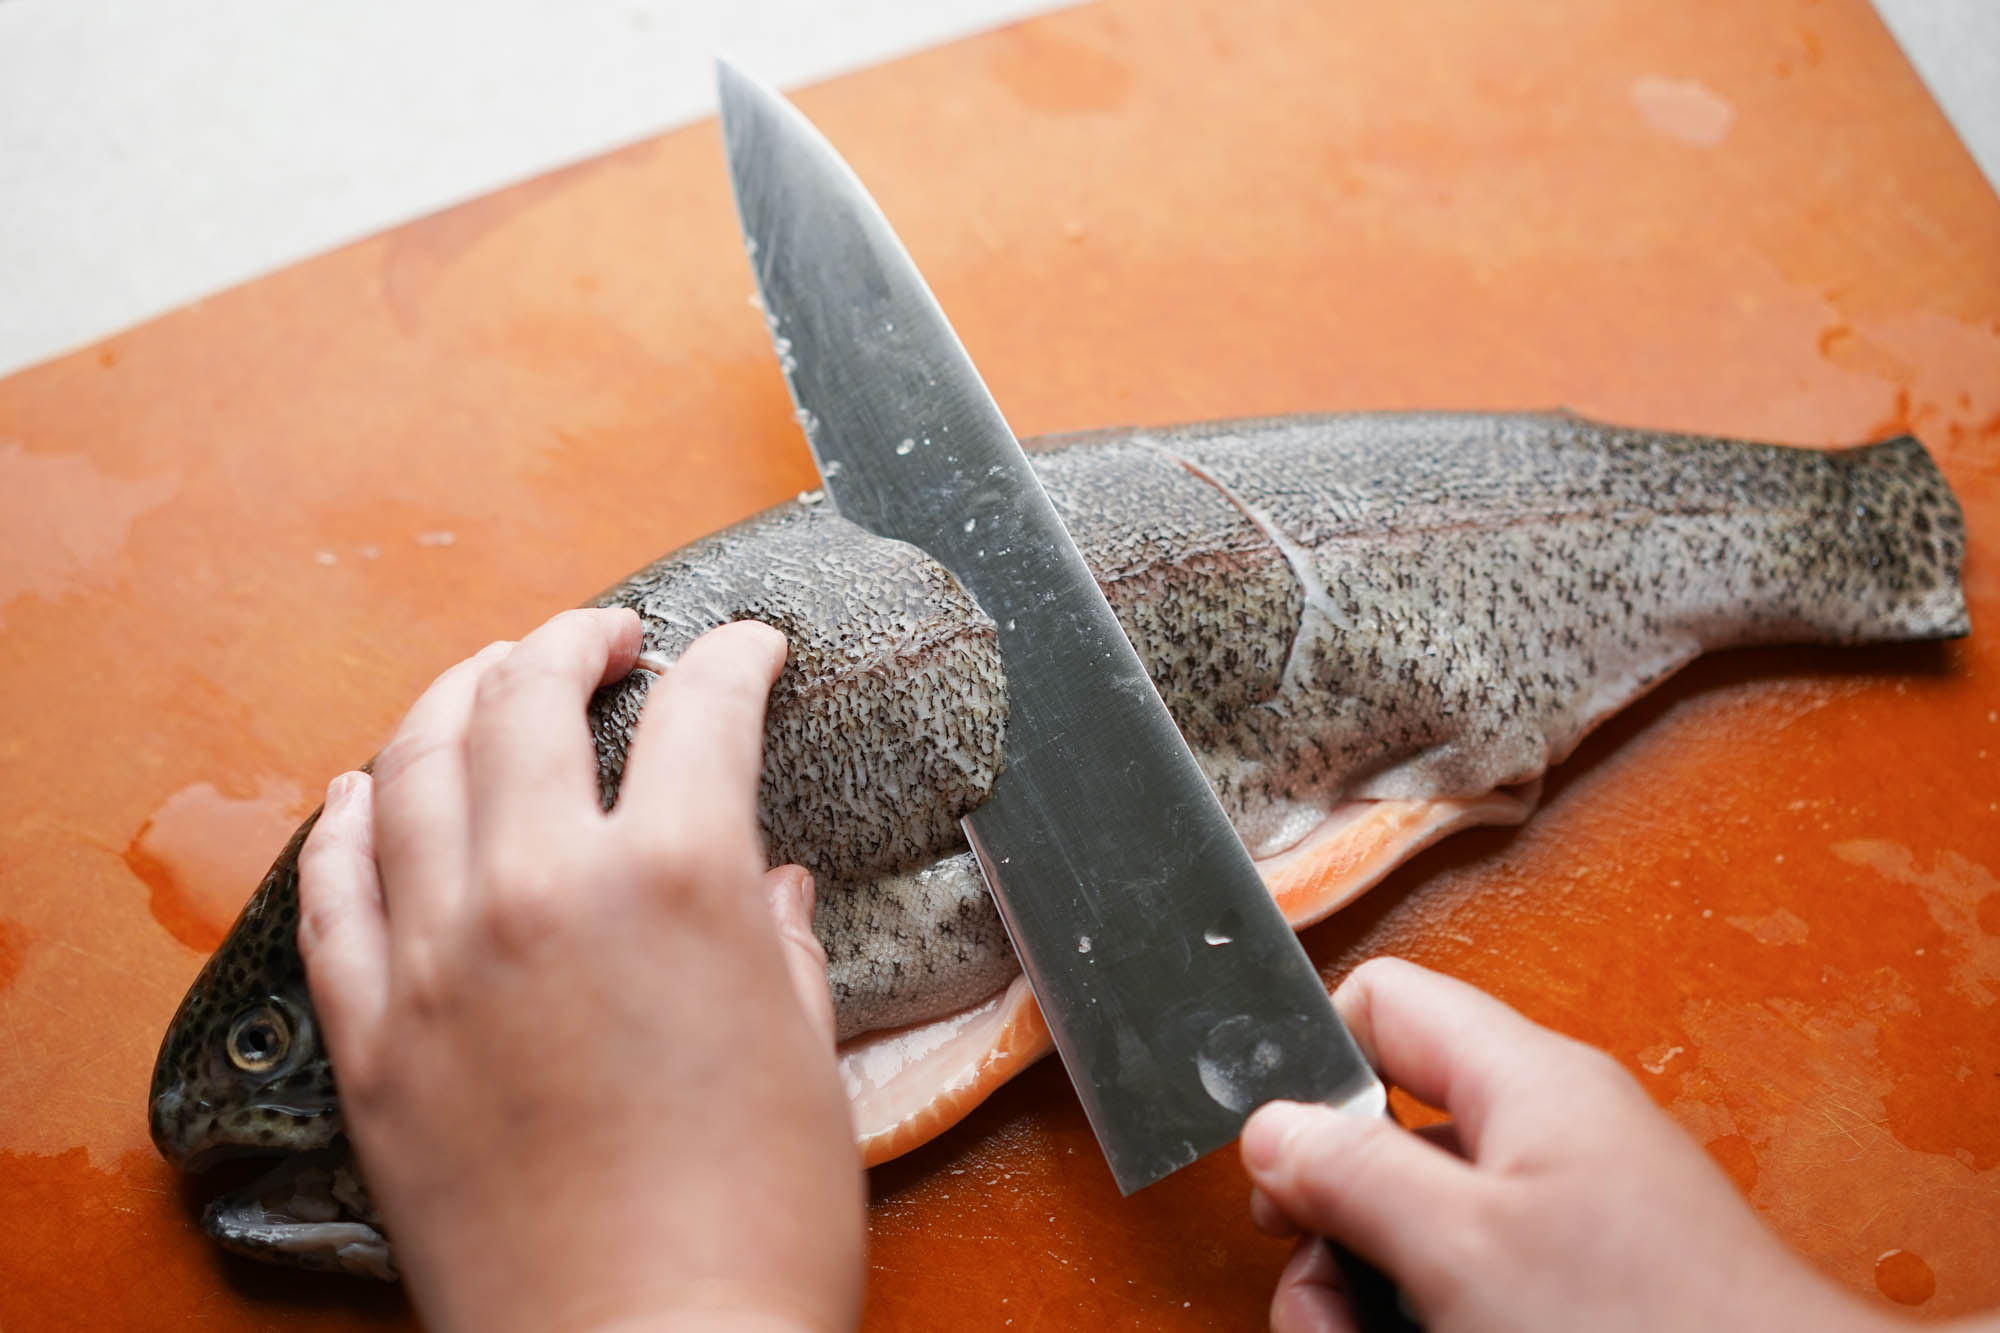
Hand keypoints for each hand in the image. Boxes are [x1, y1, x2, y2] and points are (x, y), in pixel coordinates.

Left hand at [295, 608, 861, 1332]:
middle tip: (606, 639)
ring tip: (491, 680)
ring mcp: (437, 959)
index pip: (704, 710)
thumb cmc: (756, 1228)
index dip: (736, 658)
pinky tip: (369, 789)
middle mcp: (541, 889)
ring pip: (414, 766)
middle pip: (529, 697)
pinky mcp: (373, 1038)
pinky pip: (332, 888)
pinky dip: (349, 818)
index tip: (746, 650)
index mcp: (676, 881)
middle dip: (575, 639)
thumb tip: (770, 887)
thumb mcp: (807, 1059)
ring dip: (457, 696)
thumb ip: (782, 943)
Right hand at [1241, 958, 1907, 1332]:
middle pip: (1385, 1130)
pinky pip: (1471, 1271)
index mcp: (1523, 1078)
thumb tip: (1270, 1125)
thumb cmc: (1653, 1327)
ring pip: (1418, 1216)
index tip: (1275, 1159)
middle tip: (1316, 1297)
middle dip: (1329, 1216)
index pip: (1381, 1002)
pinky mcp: (1582, 1278)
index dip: (1311, 1064)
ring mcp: (1567, 1208)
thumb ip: (1353, 1171)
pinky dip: (1425, 1311)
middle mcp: (1546, 1128)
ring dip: (1365, 1282)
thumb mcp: (1463, 1246)